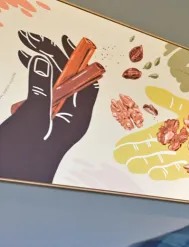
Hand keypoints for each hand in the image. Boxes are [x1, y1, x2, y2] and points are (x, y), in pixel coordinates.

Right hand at [0, 32, 99, 182]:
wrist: (13, 177)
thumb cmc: (26, 156)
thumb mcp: (33, 118)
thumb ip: (40, 89)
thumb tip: (44, 61)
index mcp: (77, 118)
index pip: (86, 83)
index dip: (79, 62)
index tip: (67, 43)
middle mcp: (69, 118)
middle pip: (69, 81)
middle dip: (55, 59)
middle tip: (36, 39)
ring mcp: (54, 119)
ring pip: (54, 85)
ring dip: (43, 64)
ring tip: (28, 46)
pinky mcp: (40, 120)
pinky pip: (42, 93)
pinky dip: (35, 77)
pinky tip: (26, 63)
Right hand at [113, 87, 188, 181]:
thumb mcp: (187, 108)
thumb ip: (169, 101)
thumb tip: (149, 90)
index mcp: (169, 131)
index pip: (146, 137)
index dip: (133, 141)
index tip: (119, 145)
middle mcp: (172, 146)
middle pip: (150, 151)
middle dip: (135, 154)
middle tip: (120, 158)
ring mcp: (181, 157)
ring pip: (159, 161)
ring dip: (146, 164)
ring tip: (132, 167)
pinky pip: (176, 171)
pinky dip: (164, 173)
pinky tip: (153, 175)